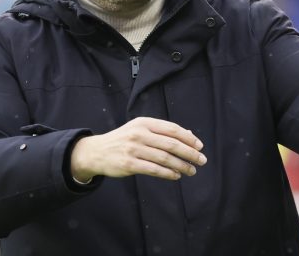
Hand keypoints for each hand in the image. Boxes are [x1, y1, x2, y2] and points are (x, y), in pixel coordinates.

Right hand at [70, 117, 206, 182]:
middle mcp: (139, 134)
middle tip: (202, 161)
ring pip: (165, 158)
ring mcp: (133, 149)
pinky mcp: (129, 164)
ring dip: (181, 166)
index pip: (172, 129)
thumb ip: (163, 131)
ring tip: (191, 171)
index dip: (188, 138)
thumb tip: (190, 135)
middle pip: (171, 144)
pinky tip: (176, 176)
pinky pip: (154, 169)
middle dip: (190, 153)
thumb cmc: (123, 140)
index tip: (200, 147)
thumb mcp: (140, 129)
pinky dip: (168, 173)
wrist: (97, 151)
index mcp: (144, 122)